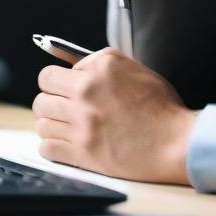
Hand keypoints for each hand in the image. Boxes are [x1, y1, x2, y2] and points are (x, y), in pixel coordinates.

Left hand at [32, 47, 198, 184]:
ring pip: (41, 123)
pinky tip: (69, 142)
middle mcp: (86, 94)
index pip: (49, 74)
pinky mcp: (82, 152)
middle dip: (51, 102)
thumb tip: (70, 65)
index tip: (63, 88)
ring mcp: (82, 125)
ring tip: (69, 126)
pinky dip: (54, 146)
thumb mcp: (133, 68)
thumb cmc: (159, 106)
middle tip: (66, 108)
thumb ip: (99, 62)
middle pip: (41, 99)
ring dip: (53, 124)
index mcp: (98, 70)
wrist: (174, 141)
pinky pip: (46, 148)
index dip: (55, 81)